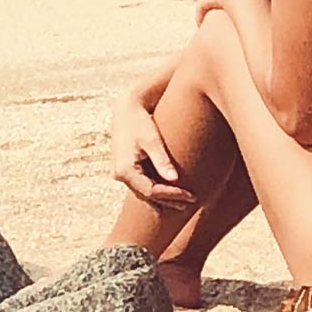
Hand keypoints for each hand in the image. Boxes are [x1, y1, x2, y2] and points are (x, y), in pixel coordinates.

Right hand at [110, 93, 194, 207]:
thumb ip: (161, 160)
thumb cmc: (140, 121)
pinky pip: (142, 185)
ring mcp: (121, 173)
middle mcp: (120, 175)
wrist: (126, 108)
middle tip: (192, 202)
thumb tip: (174, 179)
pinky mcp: (126, 169)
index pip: (151, 191)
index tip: (190, 195)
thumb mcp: (152, 139)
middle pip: (147, 196)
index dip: (171, 195)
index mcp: (125, 169)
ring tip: (184, 202)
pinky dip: (156, 190)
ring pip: (144, 193)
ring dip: (163, 198)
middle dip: (169, 200)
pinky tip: (170, 192)